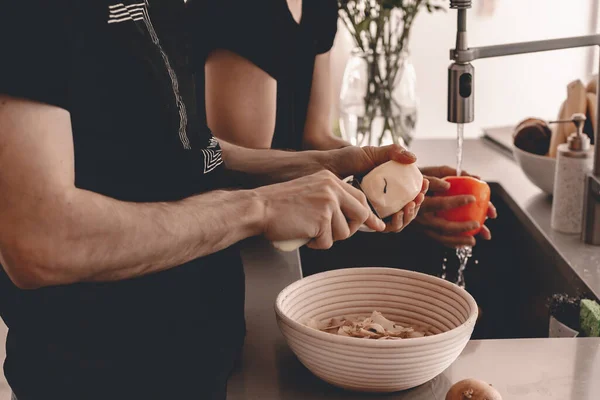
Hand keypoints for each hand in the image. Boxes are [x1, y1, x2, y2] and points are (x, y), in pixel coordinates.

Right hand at [256, 170, 385, 248]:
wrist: (259, 208)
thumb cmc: (280, 205)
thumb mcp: (310, 192)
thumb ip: (331, 201)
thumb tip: (353, 220)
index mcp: (330, 179)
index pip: (360, 197)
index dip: (368, 214)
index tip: (376, 225)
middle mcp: (332, 188)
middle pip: (360, 214)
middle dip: (350, 230)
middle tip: (330, 233)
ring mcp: (328, 202)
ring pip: (344, 232)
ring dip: (327, 238)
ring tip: (309, 231)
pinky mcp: (322, 218)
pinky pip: (328, 241)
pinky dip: (316, 244)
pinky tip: (303, 236)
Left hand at [325, 144, 426, 232]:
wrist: (329, 169)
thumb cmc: (348, 159)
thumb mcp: (373, 152)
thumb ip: (393, 152)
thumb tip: (414, 158)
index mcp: (390, 184)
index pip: (411, 191)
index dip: (421, 190)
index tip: (424, 184)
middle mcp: (385, 198)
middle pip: (409, 207)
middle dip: (417, 204)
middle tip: (417, 198)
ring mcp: (377, 209)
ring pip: (401, 219)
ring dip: (410, 215)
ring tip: (409, 206)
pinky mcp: (369, 219)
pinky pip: (387, 226)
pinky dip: (396, 223)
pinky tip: (399, 214)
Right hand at [416, 166, 497, 247]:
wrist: (394, 198)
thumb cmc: (410, 184)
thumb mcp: (419, 177)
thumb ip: (434, 179)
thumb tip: (449, 184)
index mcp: (420, 202)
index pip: (440, 203)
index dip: (457, 201)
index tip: (472, 198)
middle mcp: (420, 218)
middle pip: (443, 227)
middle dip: (461, 228)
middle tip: (477, 224)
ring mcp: (421, 227)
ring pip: (441, 238)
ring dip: (458, 240)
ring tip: (473, 241)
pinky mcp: (422, 232)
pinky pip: (438, 240)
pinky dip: (451, 243)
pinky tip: (463, 243)